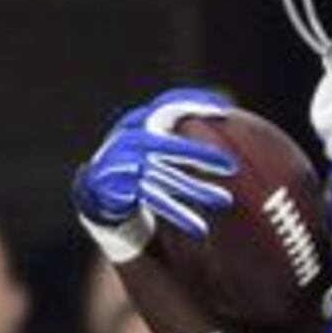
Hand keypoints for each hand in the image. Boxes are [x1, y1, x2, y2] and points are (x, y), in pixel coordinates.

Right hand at [72, 90, 242, 258]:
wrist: (99, 185)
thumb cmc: (138, 158)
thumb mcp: (156, 139)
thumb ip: (182, 129)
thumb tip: (225, 111)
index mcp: (138, 120)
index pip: (167, 106)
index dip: (193, 103)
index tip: (224, 112)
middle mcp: (129, 139)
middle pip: (168, 144)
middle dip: (200, 154)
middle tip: (232, 166)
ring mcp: (122, 164)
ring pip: (164, 177)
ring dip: (195, 189)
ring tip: (225, 201)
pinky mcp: (120, 189)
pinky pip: (154, 201)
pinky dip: (178, 213)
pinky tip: (199, 228)